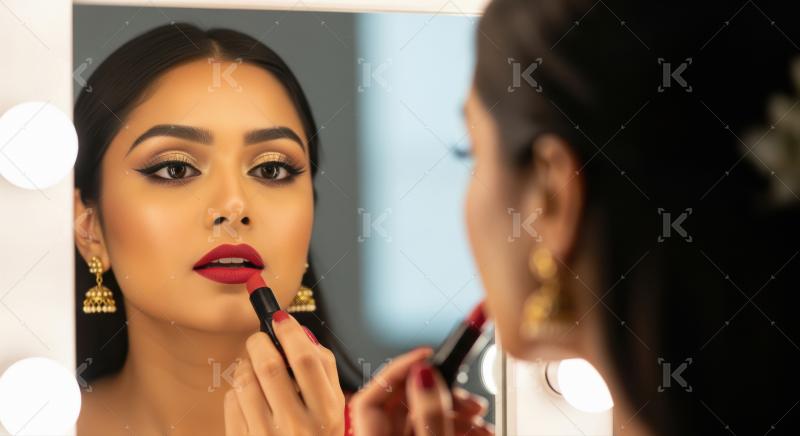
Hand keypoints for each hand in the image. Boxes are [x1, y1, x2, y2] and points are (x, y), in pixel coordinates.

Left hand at [224, 310, 344, 435]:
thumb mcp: (334, 408)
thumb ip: (323, 368)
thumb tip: (299, 332)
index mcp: (326, 414)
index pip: (305, 360)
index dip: (289, 332)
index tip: (280, 319)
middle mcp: (296, 427)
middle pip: (269, 366)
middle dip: (260, 342)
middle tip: (261, 338)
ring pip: (244, 381)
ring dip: (246, 365)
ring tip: (255, 369)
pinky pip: (230, 402)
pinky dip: (238, 391)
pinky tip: (251, 399)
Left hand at [350, 347, 492, 435]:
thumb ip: (430, 415)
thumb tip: (425, 374)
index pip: (371, 395)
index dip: (399, 369)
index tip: (428, 355)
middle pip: (403, 403)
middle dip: (440, 391)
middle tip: (467, 395)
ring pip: (423, 416)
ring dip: (455, 410)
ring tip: (480, 416)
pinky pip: (433, 431)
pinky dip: (456, 426)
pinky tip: (479, 429)